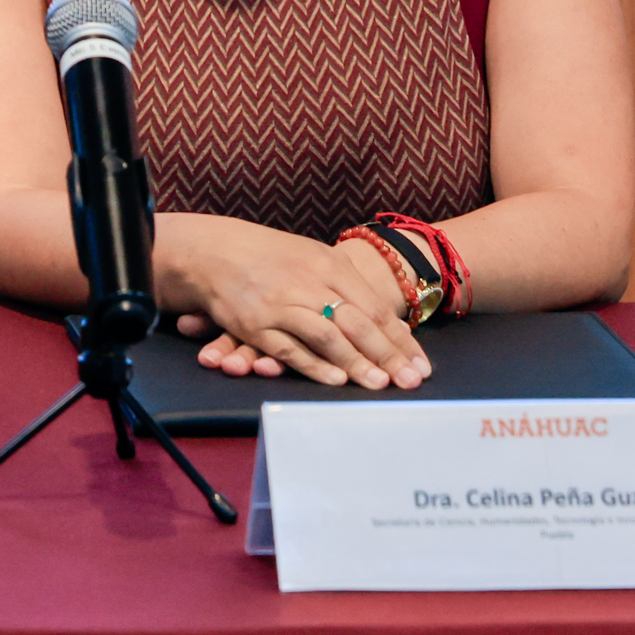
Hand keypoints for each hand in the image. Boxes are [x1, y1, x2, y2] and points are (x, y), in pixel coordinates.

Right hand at [158, 215, 428, 389]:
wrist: (213, 249)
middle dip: (388, 356)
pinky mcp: (256, 323)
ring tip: (381, 385)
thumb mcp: (312, 259)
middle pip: (358, 323)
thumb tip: (384, 322)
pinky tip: (336, 380)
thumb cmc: (269, 257)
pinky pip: (290, 347)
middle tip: (410, 382)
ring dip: (357, 363)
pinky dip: (314, 365)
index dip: (401, 340)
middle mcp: (310, 282)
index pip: (375, 308)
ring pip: (328, 336)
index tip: (421, 366)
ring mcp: (282, 303)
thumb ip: (345, 287)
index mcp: (330, 265)